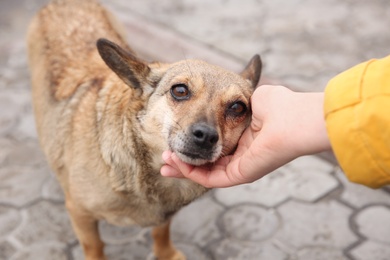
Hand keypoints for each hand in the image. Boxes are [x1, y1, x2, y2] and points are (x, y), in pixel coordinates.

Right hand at [160, 85, 330, 187]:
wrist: (295, 118)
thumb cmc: (280, 105)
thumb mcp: (250, 97)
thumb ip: (235, 99)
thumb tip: (234, 84)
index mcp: (244, 137)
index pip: (213, 145)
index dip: (195, 143)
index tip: (176, 138)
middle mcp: (242, 154)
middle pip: (206, 162)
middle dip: (183, 160)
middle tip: (164, 156)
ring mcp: (241, 167)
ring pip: (205, 173)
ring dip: (183, 167)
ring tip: (164, 161)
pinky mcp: (240, 175)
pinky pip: (211, 179)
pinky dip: (191, 172)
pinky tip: (176, 162)